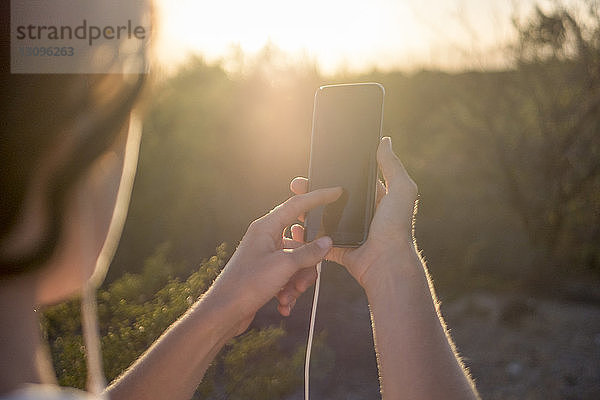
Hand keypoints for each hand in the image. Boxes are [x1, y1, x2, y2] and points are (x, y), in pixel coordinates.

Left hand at [211, 186, 342, 333]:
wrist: (223, 313)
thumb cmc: (246, 284)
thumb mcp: (284, 266)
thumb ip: (309, 252)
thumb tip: (327, 242)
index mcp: (266, 227)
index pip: (297, 205)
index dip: (318, 197)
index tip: (336, 192)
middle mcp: (265, 238)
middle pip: (301, 242)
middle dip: (307, 264)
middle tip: (302, 280)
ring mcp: (265, 256)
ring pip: (297, 263)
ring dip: (297, 282)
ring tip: (288, 296)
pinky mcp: (265, 274)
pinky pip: (287, 277)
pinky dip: (288, 291)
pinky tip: (283, 304)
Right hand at [290, 137, 418, 291]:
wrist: (385, 264)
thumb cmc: (395, 227)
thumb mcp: (400, 190)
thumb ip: (392, 166)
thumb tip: (385, 141)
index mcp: (376, 200)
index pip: (351, 182)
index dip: (334, 174)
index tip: (317, 166)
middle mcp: (362, 216)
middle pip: (332, 199)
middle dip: (313, 191)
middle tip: (297, 185)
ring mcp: (349, 233)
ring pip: (323, 219)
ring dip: (307, 212)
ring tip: (292, 204)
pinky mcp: (339, 249)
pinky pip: (319, 242)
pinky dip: (307, 237)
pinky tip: (296, 228)